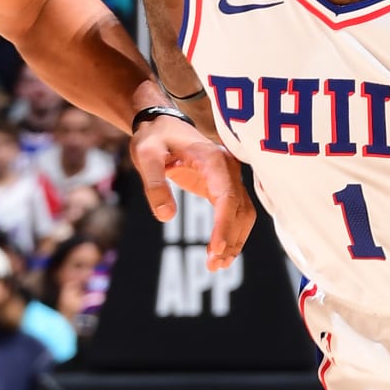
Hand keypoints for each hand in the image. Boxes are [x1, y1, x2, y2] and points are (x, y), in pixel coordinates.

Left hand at [128, 118, 254, 272]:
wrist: (160, 124)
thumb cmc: (153, 138)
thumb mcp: (146, 156)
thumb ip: (154, 184)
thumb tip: (165, 216)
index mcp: (213, 158)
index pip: (227, 196)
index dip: (224, 225)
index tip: (215, 249)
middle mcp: (228, 167)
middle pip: (240, 208)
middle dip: (230, 239)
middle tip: (213, 265)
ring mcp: (229, 177)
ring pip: (243, 213)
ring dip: (234, 240)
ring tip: (217, 266)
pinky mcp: (223, 186)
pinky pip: (235, 212)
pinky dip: (231, 233)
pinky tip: (220, 252)